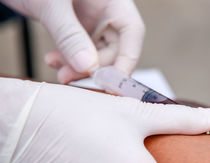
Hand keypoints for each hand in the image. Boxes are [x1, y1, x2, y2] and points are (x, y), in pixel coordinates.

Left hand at [2, 0, 144, 82]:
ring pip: (98, 54)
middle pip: (116, 47)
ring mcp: (91, 21)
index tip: (112, 82)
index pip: (132, 31)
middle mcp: (106, 11)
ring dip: (80, 68)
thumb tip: (88, 66)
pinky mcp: (76, 29)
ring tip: (60, 72)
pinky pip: (81, 53)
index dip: (127, 58)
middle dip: (96, 67)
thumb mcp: (50, 4)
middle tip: (72, 77)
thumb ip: (69, 34)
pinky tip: (53, 61)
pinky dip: (69, 62)